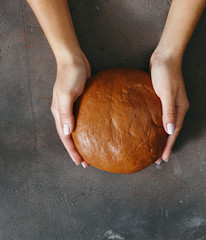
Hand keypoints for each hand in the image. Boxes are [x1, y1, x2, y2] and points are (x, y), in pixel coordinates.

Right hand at [51, 51, 90, 167]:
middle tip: (87, 162)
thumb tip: (66, 132)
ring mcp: (73, 107)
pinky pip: (83, 119)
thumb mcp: (67, 94)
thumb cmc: (71, 75)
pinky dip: (88, 128)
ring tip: (92, 150)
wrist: (74, 59)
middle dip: (77, 150)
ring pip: (77, 128)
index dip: (72, 151)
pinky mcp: (81, 101)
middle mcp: (64, 112)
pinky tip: (96, 131)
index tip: (80, 162)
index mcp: (58, 113)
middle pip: (70, 136)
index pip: (65, 137)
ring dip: (83, 140)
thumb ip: (66, 113)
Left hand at [150, 51, 189, 163]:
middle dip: (166, 145)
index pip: (175, 132)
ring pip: (166, 124)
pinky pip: (160, 116)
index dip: (169, 146)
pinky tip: (150, 129)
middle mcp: (177, 108)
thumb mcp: (167, 93)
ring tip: (154, 147)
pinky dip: (157, 125)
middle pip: (172, 131)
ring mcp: (170, 103)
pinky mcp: (163, 98)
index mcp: (180, 108)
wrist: (165, 55)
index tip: (163, 158)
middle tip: (158, 159)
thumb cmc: (166, 72)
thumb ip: (168, 112)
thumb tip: (170, 131)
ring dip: (162, 137)